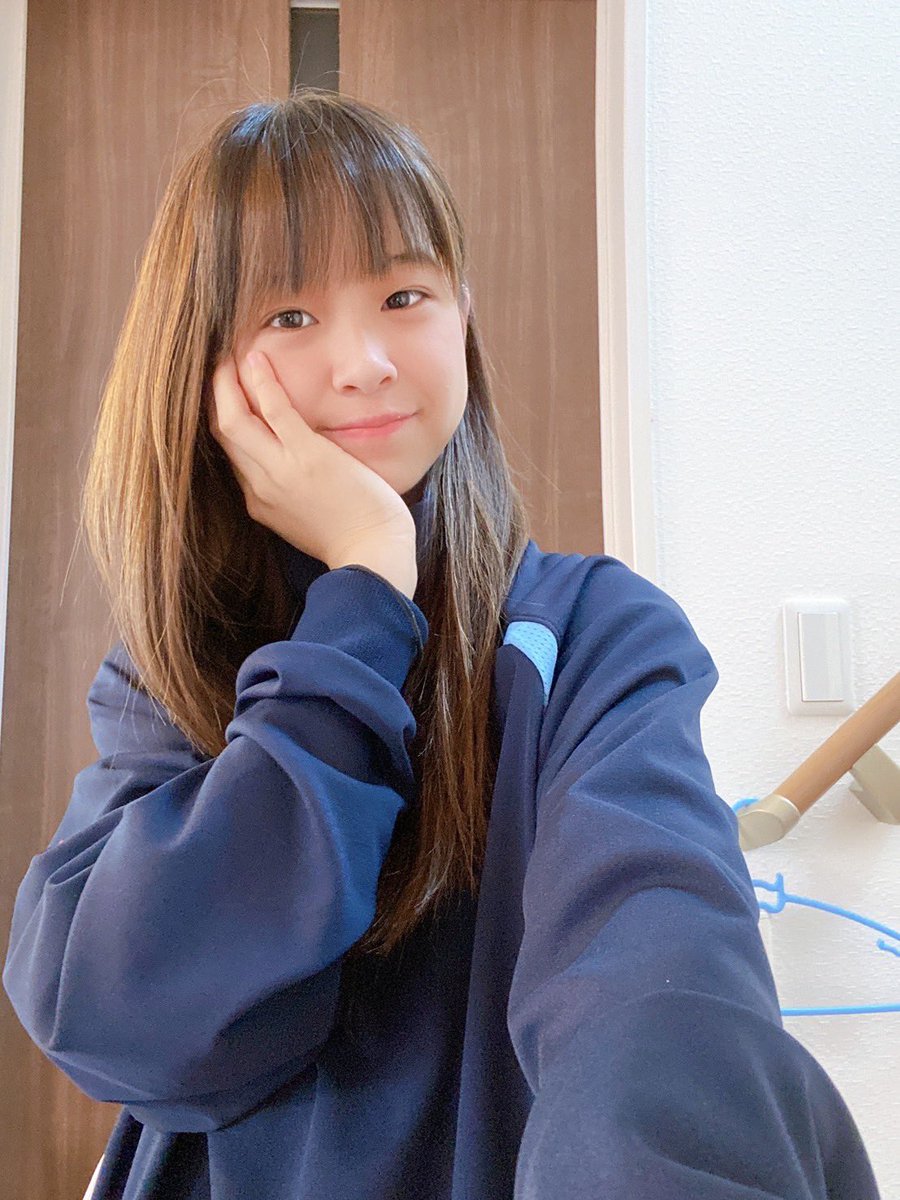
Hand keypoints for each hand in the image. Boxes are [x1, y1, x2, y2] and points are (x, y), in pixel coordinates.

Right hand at [207, 351, 416, 569]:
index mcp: (259, 502)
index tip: (225, 395)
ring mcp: (280, 471)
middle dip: (213, 395)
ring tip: (227, 353)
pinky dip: (260, 382)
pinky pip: (273, 411)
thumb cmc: (353, 537)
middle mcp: (260, 486)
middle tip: (215, 364)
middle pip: (220, 433)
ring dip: (225, 382)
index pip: (230, 453)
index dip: (223, 419)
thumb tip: (293, 474)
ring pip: (233, 419)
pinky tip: (255, 358)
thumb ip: (290, 496)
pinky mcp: (307, 456)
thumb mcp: (306, 521)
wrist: (375, 555)